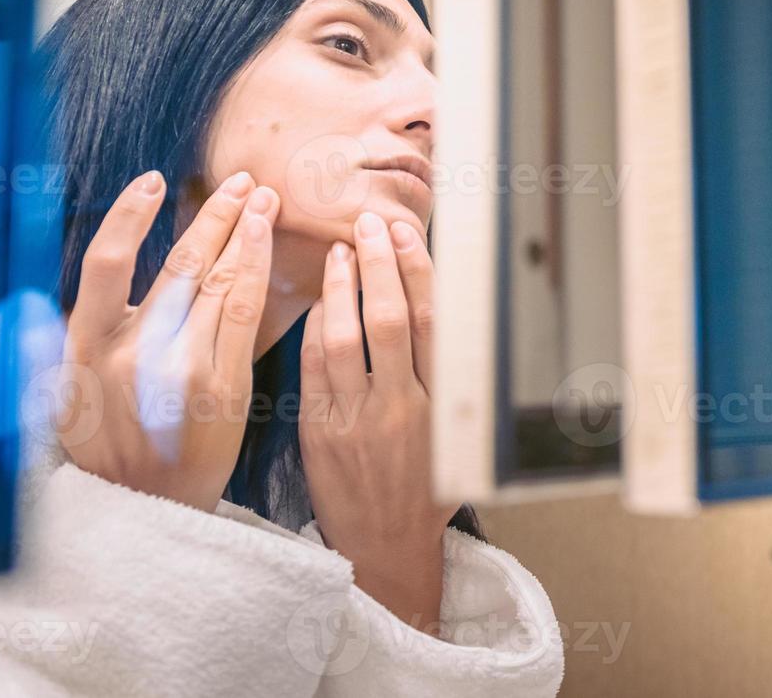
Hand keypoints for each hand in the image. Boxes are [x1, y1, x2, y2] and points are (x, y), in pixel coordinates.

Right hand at [56, 169, 279, 512]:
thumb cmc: (111, 436)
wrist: (142, 505)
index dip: (131, 215)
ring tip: (263, 201)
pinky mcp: (224, 386)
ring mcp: (182, 369)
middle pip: (181, 264)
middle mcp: (133, 352)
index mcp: (86, 345)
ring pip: (221, 283)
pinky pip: (246, 316)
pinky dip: (260, 274)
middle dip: (214, 215)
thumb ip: (100, 327)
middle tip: (241, 181)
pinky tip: (268, 249)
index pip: (105, 261)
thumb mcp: (79, 381)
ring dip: (246, 235)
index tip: (154, 181)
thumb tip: (124, 264)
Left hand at [298, 210, 460, 630]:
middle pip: (392, 320)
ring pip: (346, 339)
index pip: (434, 323)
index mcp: (443, 405)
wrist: (386, 547)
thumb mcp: (458, 434)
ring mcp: (357, 421)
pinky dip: (314, 330)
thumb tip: (443, 309)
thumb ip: (449, 379)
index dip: (419, 272)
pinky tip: (317, 303)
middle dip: (379, 264)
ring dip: (342, 288)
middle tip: (369, 224)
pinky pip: (313, 370)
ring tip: (340, 252)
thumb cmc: (427, 487)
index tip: (408, 235)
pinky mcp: (320, 434)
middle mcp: (403, 409)